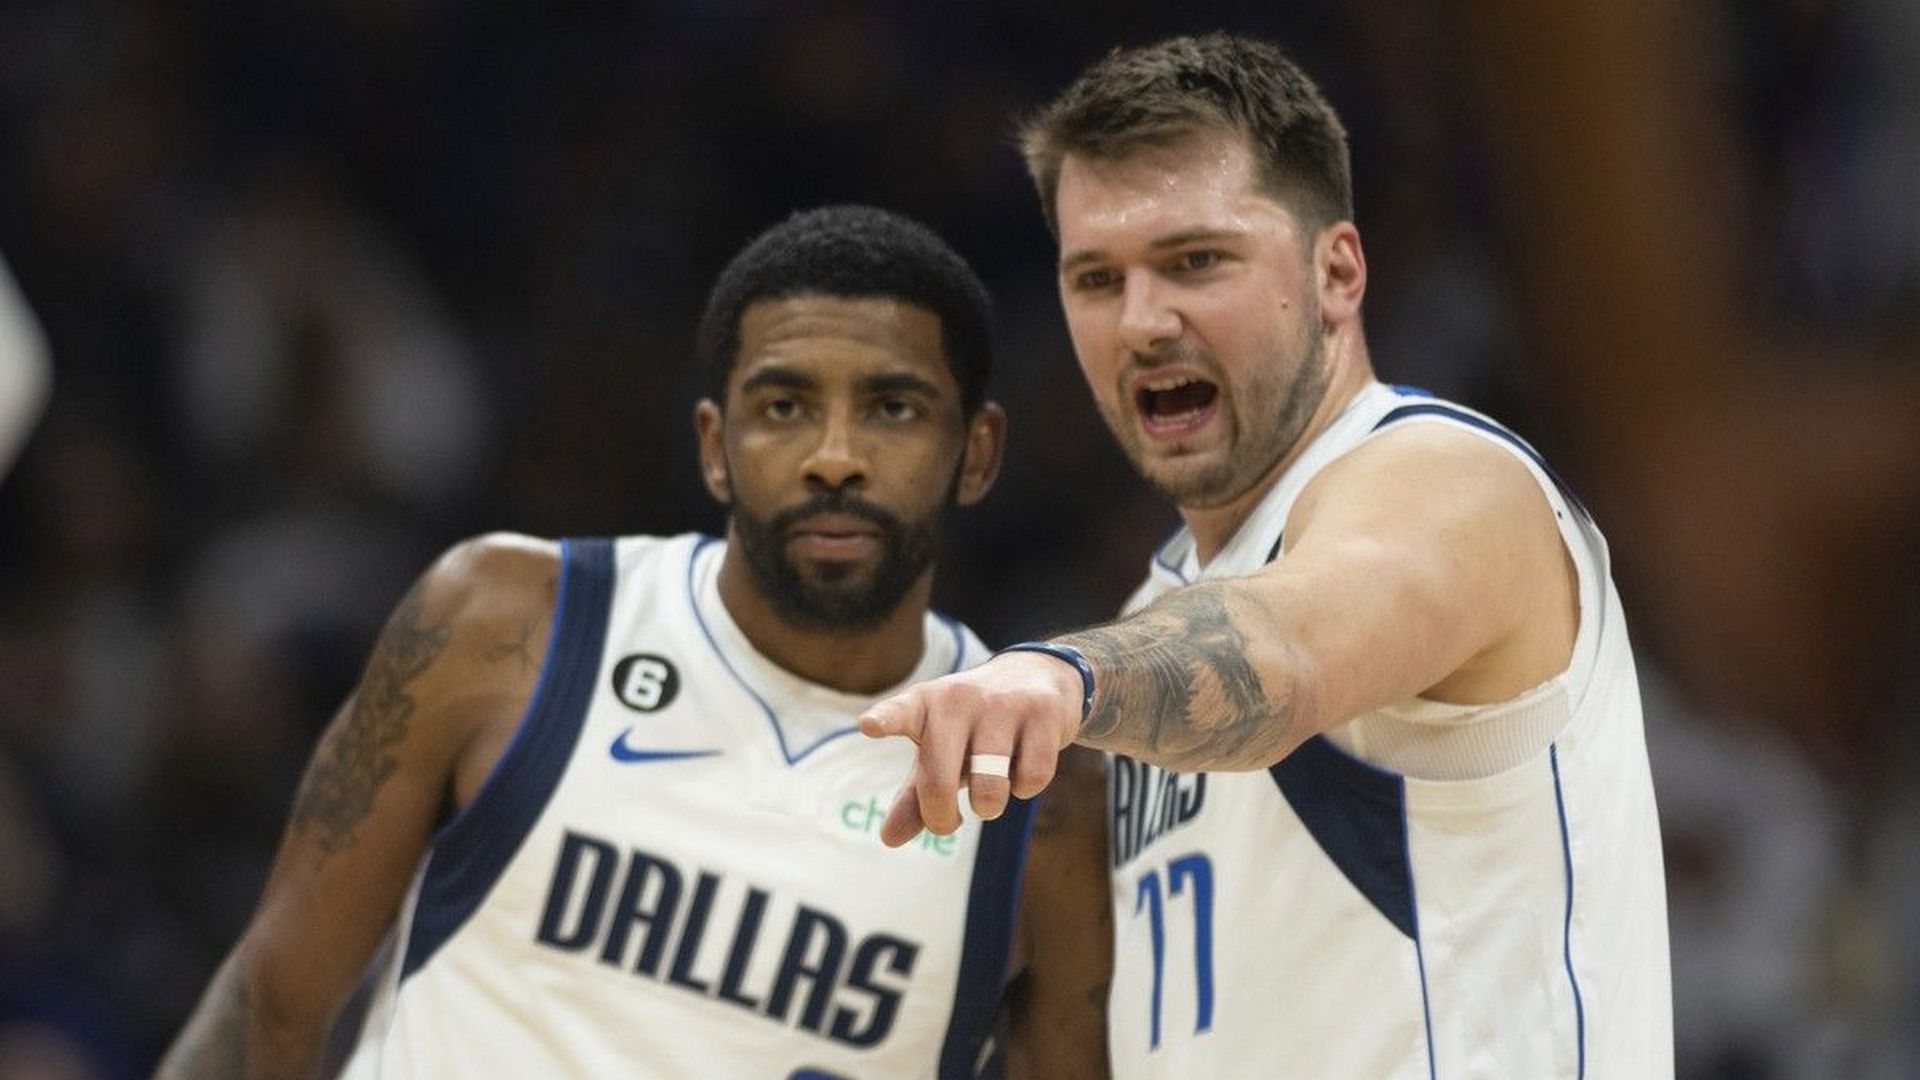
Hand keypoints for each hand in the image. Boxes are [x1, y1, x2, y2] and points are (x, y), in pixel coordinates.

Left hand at [858, 651, 1083, 845]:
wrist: (1038, 677)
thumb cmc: (974, 726)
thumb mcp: (939, 752)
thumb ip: (914, 794)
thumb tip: (889, 839)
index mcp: (925, 705)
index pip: (900, 713)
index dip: (885, 720)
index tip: (869, 726)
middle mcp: (959, 699)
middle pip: (938, 782)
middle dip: (942, 818)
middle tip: (950, 821)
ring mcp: (1002, 703)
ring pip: (990, 789)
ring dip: (990, 806)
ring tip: (990, 791)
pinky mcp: (1041, 712)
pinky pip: (1031, 779)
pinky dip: (1025, 787)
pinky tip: (1023, 766)